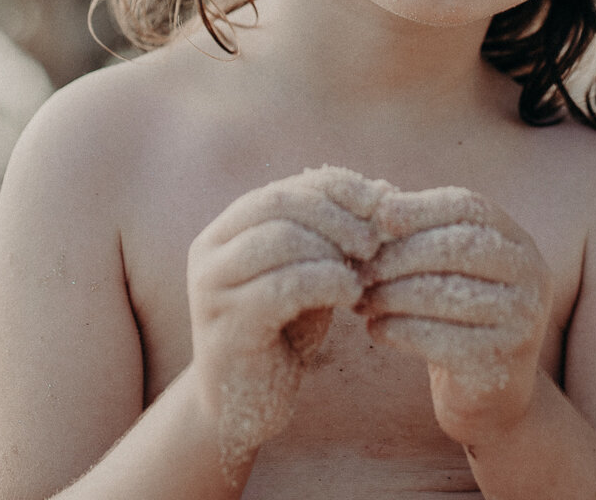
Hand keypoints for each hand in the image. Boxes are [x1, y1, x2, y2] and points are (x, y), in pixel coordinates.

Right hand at [185, 165, 390, 478]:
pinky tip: (351, 298)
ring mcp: (211, 286)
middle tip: (375, 243)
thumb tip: (386, 190)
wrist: (241, 409)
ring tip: (363, 277)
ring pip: (280, 240)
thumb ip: (334, 237)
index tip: (382, 204)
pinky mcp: (225, 324)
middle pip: (279, 204)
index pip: (286, 187)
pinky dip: (326, 283)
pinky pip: (282, 286)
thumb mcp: (309, 276)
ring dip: (333, 252)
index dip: (337, 189)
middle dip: (337, 217)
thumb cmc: (281, 335)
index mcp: (226, 229)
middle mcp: (209, 249)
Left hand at [359, 187, 551, 448]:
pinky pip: (439, 338)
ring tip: (360, 300)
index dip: (421, 207)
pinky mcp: (502, 361)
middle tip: (359, 269)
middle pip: (458, 246)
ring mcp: (524, 320)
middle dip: (399, 254)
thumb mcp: (443, 268)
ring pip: (445, 294)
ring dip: (391, 294)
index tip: (379, 217)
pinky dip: (398, 330)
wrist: (489, 395)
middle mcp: (531, 275)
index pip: (470, 207)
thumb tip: (375, 194)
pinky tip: (375, 330)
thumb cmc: (454, 316)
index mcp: (517, 241)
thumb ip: (416, 231)